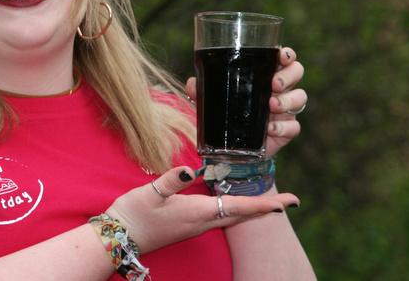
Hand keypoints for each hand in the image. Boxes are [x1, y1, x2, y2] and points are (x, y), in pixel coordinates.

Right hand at [106, 166, 298, 253]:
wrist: (118, 238)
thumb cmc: (134, 214)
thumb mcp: (149, 194)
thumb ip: (169, 181)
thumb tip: (187, 169)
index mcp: (198, 213)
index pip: (239, 207)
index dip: (264, 204)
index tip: (288, 201)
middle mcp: (202, 222)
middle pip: (242, 213)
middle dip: (266, 207)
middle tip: (290, 200)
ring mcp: (196, 225)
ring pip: (233, 216)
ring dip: (253, 209)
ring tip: (271, 201)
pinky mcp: (188, 225)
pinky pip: (221, 217)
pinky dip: (236, 209)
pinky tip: (236, 203)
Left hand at [185, 46, 306, 157]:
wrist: (232, 148)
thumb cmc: (226, 112)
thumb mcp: (211, 99)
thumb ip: (201, 89)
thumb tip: (191, 84)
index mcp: (265, 73)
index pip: (284, 58)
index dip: (287, 54)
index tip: (282, 56)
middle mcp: (280, 88)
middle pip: (297, 72)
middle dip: (289, 76)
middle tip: (274, 84)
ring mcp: (286, 110)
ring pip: (300, 98)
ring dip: (288, 100)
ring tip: (272, 105)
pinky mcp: (286, 130)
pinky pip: (293, 127)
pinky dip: (283, 127)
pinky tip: (269, 128)